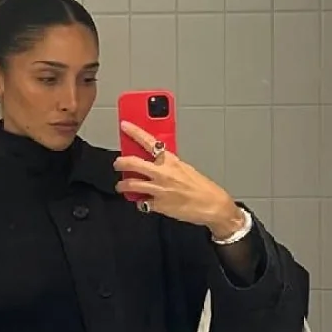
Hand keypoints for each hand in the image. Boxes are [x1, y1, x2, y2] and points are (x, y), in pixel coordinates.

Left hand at [113, 121, 245, 240]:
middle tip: (118, 164)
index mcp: (171, 160)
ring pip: (130, 184)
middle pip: (132, 163)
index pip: (149, 141)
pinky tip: (142, 201)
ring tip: (122, 186)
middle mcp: (162, 173)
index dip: (134, 132)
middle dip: (120, 163)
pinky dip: (140, 202)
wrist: (213, 205)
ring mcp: (159, 189)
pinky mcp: (158, 205)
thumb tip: (156, 162)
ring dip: (123, 185)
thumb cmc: (203, 188)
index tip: (124, 126)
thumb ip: (169, 165)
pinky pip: (141, 203)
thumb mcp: (185, 169)